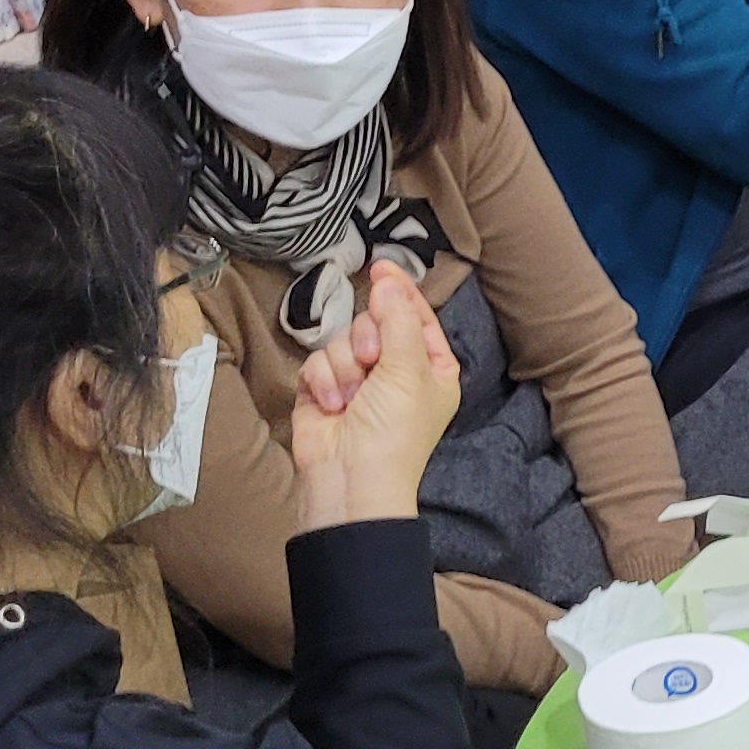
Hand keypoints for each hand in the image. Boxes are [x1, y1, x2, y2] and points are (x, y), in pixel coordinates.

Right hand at [288, 260, 461, 532]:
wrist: (350, 480)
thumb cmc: (393, 433)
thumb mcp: (408, 371)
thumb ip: (398, 321)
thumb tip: (388, 281)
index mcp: (431, 367)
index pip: (417, 316)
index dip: (400, 291)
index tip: (382, 267)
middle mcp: (396, 371)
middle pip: (374, 322)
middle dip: (366, 341)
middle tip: (371, 365)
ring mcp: (359, 380)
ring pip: (341, 339)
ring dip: (344, 366)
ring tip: (351, 397)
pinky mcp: (324, 389)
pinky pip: (317, 361)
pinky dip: (322, 381)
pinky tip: (331, 406)